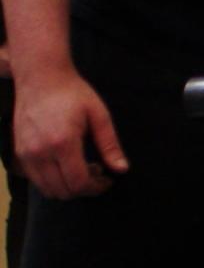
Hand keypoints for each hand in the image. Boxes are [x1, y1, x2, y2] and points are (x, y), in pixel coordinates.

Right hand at [13, 65, 127, 198]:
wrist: (40, 77)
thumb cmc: (72, 93)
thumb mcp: (99, 115)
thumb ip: (110, 145)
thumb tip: (121, 169)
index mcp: (62, 142)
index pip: (78, 183)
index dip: (96, 188)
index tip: (107, 179)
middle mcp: (39, 151)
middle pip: (62, 190)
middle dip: (84, 189)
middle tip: (97, 173)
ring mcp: (25, 152)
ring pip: (47, 188)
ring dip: (67, 187)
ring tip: (81, 169)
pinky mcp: (18, 150)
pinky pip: (34, 179)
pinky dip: (51, 181)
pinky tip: (64, 165)